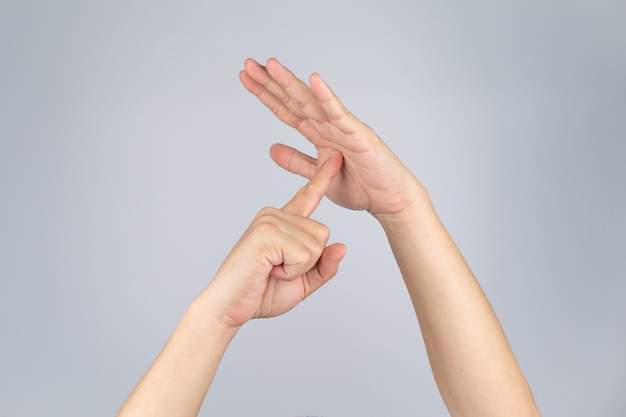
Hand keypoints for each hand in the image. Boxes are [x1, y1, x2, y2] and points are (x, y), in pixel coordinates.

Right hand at [208, 151, 345, 327]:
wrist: (229, 308)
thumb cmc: (261, 293)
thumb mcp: (303, 282)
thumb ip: (324, 266)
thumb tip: (343, 246)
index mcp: (282, 222)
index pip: (308, 197)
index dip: (323, 178)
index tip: (336, 157)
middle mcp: (275, 215)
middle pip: (322, 233)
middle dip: (308, 262)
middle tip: (278, 270)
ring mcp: (269, 221)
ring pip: (315, 245)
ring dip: (298, 269)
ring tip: (271, 270)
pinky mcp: (266, 233)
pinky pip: (303, 254)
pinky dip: (291, 271)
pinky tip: (269, 271)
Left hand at [239, 58, 425, 218]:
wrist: (389, 201)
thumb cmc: (361, 187)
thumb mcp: (318, 176)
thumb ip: (297, 161)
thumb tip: (271, 149)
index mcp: (319, 133)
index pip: (286, 109)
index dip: (266, 94)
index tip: (245, 78)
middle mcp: (329, 125)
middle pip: (294, 99)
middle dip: (271, 82)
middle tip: (248, 64)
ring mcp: (344, 127)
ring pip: (312, 102)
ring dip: (291, 83)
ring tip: (271, 66)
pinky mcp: (359, 135)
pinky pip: (340, 114)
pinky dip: (327, 97)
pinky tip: (314, 81)